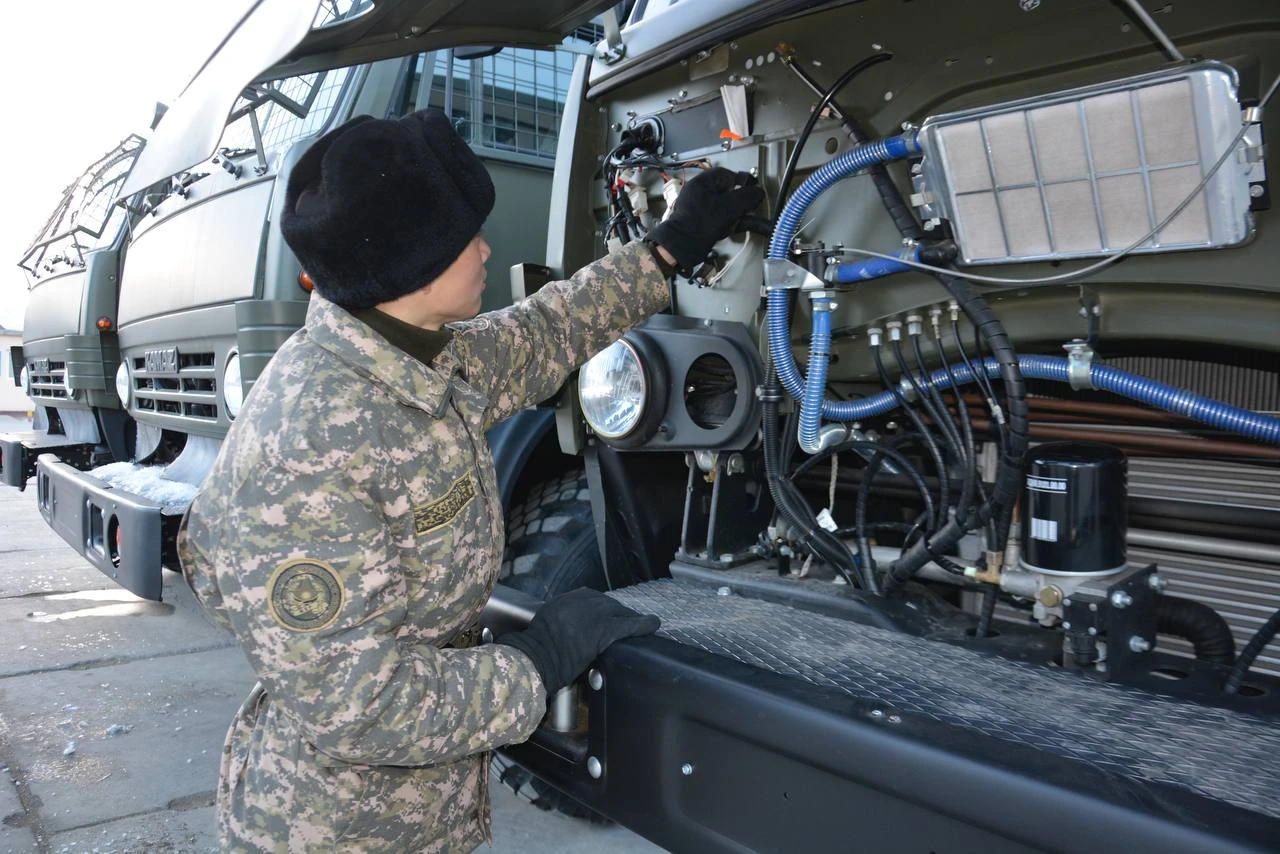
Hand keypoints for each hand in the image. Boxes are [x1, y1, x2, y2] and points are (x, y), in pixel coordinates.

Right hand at [496, 588, 660, 696]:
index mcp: (563, 601)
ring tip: (638, 625)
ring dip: (627, 618)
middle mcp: (579, 602)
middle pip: (606, 603)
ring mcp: (593, 614)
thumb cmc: (534, 653)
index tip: (605, 615)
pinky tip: (653, 624)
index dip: (601, 609)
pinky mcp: (604, 629)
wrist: (535, 660)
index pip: (589, 598)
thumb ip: (559, 623)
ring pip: (618, 612)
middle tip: (623, 623)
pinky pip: (629, 624)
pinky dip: (643, 624)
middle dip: (616, 613)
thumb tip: (569, 632)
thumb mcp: (543, 627)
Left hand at [648, 167, 765, 269]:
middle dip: (740, 201)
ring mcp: (697, 207)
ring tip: (742, 219)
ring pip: (723, 205)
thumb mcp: (729, 207)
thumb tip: (758, 192)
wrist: (682, 247)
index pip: (727, 174)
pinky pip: (718, 217)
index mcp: (701, 182)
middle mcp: (698, 192)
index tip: (752, 190)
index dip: (742, 182)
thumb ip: (746, 197)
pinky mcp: (699, 221)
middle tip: (748, 207)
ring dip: (735, 213)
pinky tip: (734, 228)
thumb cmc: (699, 225)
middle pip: (726, 191)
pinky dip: (728, 221)